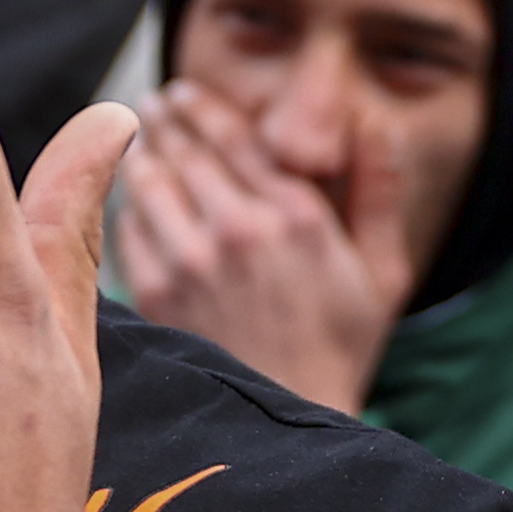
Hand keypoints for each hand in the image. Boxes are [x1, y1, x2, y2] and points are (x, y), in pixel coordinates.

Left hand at [110, 75, 404, 414]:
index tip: (185, 92)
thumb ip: (379, 190)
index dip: (204, 106)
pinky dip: (129, 207)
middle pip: (185, 149)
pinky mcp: (157, 293)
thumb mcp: (383, 270)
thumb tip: (374, 124)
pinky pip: (129, 228)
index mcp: (297, 215)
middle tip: (154, 104)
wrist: (293, 420)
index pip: (235, 135)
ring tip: (141, 143)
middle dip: (166, 120)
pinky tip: (134, 202)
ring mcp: (192, 261)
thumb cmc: (342, 347)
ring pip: (149, 181)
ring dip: (142, 155)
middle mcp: (240, 229)